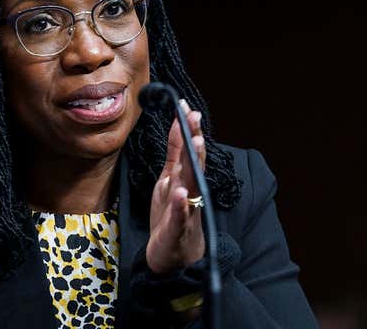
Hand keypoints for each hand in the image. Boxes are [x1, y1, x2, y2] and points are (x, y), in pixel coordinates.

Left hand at [146, 99, 205, 273]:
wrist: (174, 259)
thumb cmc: (173, 217)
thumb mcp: (170, 181)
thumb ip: (175, 155)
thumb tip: (178, 124)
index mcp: (184, 181)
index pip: (189, 151)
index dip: (188, 129)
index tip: (188, 107)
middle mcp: (189, 193)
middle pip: (194, 164)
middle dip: (195, 141)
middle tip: (195, 119)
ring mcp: (186, 212)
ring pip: (191, 186)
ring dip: (194, 166)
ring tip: (196, 144)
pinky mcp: (177, 231)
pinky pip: (180, 217)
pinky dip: (180, 206)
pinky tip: (180, 193)